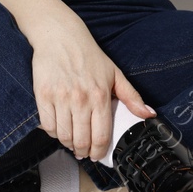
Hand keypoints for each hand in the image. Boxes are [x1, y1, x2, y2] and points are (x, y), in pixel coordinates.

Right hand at [30, 20, 155, 158]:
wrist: (60, 36)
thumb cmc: (88, 55)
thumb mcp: (115, 73)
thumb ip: (132, 96)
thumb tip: (149, 113)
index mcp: (100, 96)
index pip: (101, 136)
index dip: (99, 152)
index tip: (97, 155)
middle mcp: (80, 99)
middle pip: (81, 141)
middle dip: (83, 151)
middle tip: (83, 151)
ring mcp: (60, 98)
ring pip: (64, 136)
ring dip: (68, 144)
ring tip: (72, 142)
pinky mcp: (43, 95)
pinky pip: (48, 125)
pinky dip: (54, 133)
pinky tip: (59, 129)